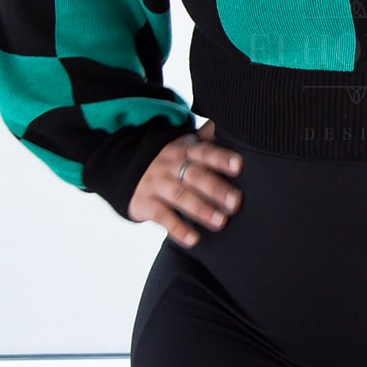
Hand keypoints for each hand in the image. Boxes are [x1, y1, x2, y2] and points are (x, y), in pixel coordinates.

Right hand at [127, 121, 243, 247]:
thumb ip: (210, 140)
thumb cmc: (171, 160)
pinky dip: (177, 229)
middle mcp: (171, 165)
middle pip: (195, 175)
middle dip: (216, 189)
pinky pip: (161, 216)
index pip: (205, 152)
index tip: (239, 166)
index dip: (221, 158)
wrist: (125, 167)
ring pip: (179, 196)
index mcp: (185, 150)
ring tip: (220, 223)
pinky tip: (193, 239)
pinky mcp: (145, 203)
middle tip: (236, 203)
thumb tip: (242, 127)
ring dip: (201, 210)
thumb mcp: (187, 146)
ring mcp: (157, 184)